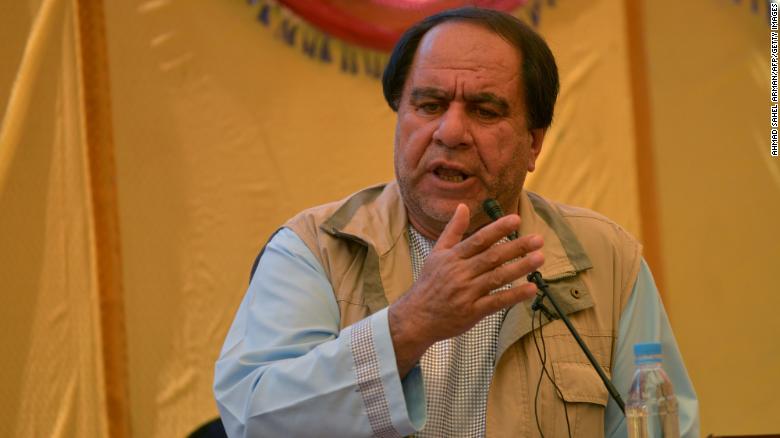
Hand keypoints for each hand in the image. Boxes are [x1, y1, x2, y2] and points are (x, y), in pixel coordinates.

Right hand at [388, 203, 543, 376]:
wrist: (416, 317)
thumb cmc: (429, 283)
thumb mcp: (437, 253)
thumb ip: (453, 230)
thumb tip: (463, 206)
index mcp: (453, 257)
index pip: (478, 239)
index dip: (498, 229)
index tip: (516, 219)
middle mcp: (460, 273)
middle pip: (492, 257)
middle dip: (516, 247)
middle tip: (538, 239)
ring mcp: (466, 293)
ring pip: (497, 277)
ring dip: (520, 267)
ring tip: (539, 258)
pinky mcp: (472, 312)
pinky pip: (496, 302)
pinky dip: (514, 295)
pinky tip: (531, 288)